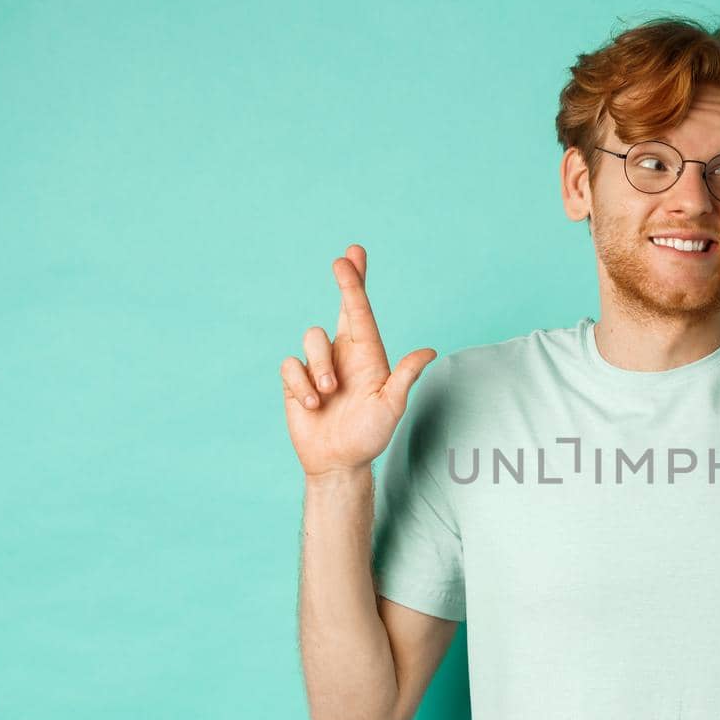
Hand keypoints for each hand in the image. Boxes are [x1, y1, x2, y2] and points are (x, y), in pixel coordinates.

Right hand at [280, 244, 437, 477]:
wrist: (338, 462)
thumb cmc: (369, 436)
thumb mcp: (390, 407)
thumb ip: (405, 378)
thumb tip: (429, 351)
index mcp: (368, 356)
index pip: (362, 313)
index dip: (357, 284)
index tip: (352, 257)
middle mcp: (344, 354)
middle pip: (340, 309)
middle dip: (345, 282)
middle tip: (342, 260)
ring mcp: (319, 365)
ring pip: (312, 338)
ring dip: (321, 366)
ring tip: (330, 394)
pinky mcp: (297, 380)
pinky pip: (291, 365)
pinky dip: (301, 384)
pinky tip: (313, 405)